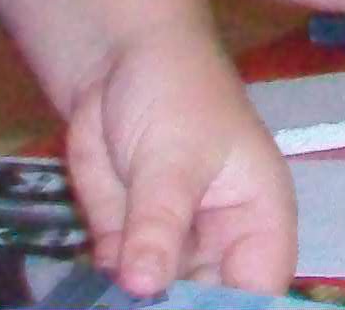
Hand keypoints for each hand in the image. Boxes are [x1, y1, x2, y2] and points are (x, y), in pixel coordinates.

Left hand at [59, 24, 295, 294]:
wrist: (114, 59)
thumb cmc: (175, 94)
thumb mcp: (172, 159)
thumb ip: (159, 225)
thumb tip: (143, 288)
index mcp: (259, 219)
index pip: (259, 290)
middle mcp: (220, 243)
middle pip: (208, 302)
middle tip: (139, 308)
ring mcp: (169, 246)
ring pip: (158, 300)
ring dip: (135, 307)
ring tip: (106, 304)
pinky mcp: (125, 243)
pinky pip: (116, 284)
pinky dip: (102, 293)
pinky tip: (85, 295)